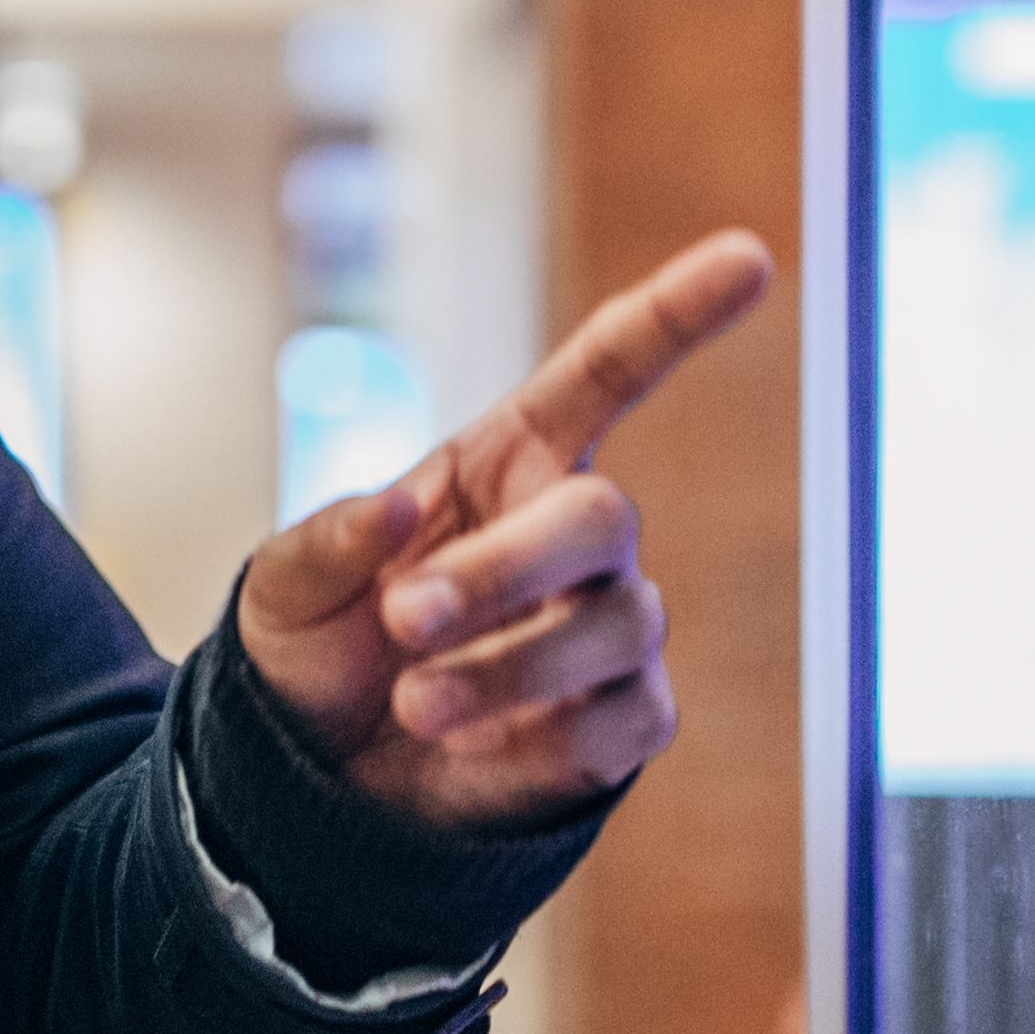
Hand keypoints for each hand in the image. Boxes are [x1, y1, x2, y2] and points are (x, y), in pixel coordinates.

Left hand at [231, 232, 775, 831]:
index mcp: (510, 459)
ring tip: (413, 701)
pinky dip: (540, 739)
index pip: (611, 369)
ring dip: (506, 666)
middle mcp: (576, 534)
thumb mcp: (284, 585)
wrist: (322, 776)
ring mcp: (611, 626)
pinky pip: (623, 722)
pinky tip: (467, 750)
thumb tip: (397, 514)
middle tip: (404, 620)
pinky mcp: (623, 722)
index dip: (678, 315)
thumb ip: (329, 542)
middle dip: (505, 569)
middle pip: (601, 518)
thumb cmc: (318, 648)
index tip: (750, 258)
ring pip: (613, 627)